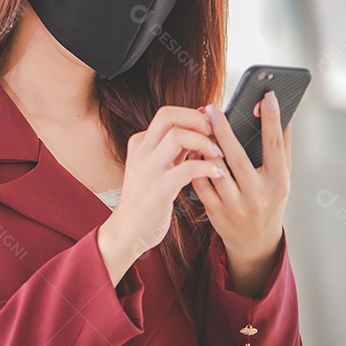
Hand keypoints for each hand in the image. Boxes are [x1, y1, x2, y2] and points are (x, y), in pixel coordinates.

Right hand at [97, 106, 224, 285]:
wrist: (127, 230)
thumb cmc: (145, 199)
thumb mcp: (155, 167)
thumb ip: (172, 149)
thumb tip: (197, 128)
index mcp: (140, 144)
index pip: (167, 114)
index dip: (192, 116)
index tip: (208, 127)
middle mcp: (141, 152)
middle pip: (167, 115)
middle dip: (197, 119)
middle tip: (213, 134)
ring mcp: (148, 169)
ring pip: (177, 136)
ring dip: (204, 141)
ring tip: (217, 153)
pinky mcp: (158, 189)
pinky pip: (188, 168)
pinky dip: (208, 167)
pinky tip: (217, 173)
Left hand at [190, 91, 291, 296]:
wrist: (255, 241)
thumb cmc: (270, 199)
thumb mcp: (281, 177)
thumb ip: (280, 147)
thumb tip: (282, 112)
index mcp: (278, 182)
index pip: (275, 146)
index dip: (272, 120)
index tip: (266, 96)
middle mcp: (257, 195)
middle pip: (237, 157)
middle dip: (223, 130)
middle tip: (210, 107)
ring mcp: (234, 205)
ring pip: (214, 169)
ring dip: (203, 146)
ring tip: (197, 126)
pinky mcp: (215, 211)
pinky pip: (199, 183)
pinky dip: (193, 164)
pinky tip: (191, 149)